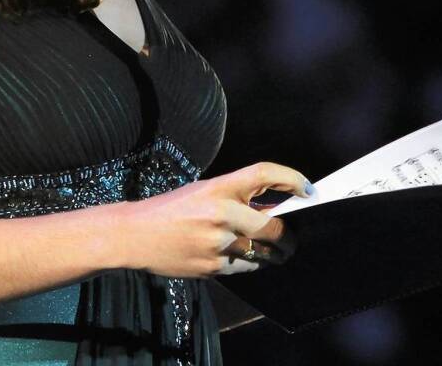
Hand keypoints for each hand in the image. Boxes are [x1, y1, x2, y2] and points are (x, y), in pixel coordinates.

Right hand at [112, 161, 308, 278]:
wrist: (134, 234)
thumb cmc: (170, 209)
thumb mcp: (202, 192)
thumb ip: (235, 200)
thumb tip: (271, 214)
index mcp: (218, 187)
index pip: (263, 174)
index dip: (291, 178)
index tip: (307, 190)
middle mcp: (221, 213)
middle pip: (273, 228)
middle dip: (287, 237)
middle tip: (291, 239)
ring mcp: (217, 243)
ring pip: (262, 253)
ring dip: (270, 254)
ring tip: (269, 251)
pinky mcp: (212, 266)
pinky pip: (243, 267)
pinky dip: (247, 263)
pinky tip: (238, 257)